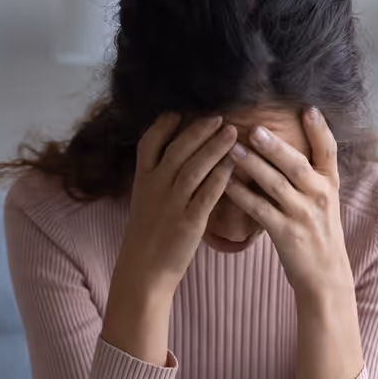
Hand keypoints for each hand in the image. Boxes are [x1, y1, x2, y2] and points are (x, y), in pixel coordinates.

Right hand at [103, 114, 236, 366]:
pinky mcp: (188, 222)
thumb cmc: (149, 234)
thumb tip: (178, 152)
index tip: (184, 108)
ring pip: (193, 167)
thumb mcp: (145, 199)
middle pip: (177, 149)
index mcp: (142, 179)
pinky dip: (221, 177)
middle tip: (220, 113)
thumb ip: (158, 175)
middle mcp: (154, 187)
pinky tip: (235, 164)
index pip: (150, 141)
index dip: (167, 122)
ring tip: (232, 130)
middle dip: (199, 129)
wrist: (143, 270)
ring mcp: (171, 204)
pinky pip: (206, 194)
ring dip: (214, 147)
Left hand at [225, 108, 352, 301]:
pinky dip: (243, 196)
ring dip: (252, 166)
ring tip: (232, 149)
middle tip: (254, 127)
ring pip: (276, 185)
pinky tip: (226, 184)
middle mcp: (320, 196)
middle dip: (275, 146)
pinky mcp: (287, 234)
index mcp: (330, 183)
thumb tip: (282, 144)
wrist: (326, 275)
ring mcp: (304, 215)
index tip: (308, 108)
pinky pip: (261, 210)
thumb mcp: (323, 200)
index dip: (320, 129)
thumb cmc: (318, 232)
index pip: (329, 151)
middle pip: (296, 165)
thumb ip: (308, 175)